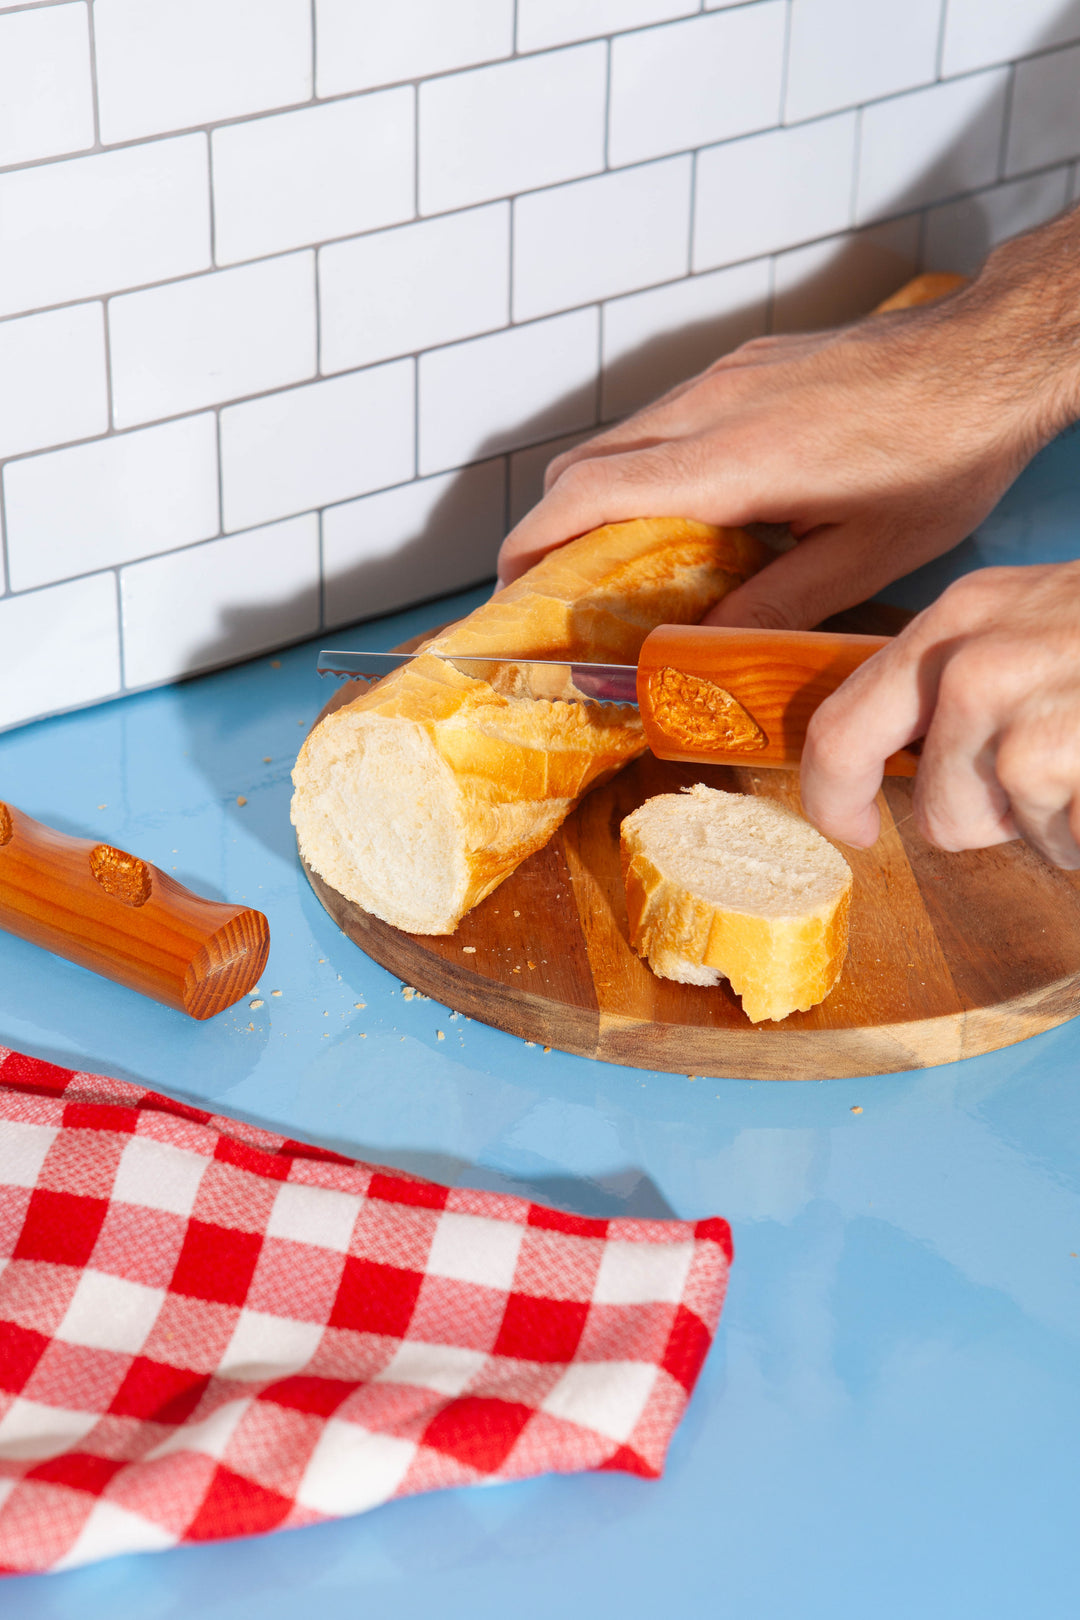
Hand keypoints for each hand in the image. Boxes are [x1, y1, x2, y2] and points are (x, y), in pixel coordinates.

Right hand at [497, 212, 1079, 626]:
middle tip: (553, 592)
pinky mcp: (746, 362)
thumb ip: (770, 603)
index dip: (531, 544)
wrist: (990, 357)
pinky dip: (641, 467)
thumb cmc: (942, 455)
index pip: (589, 495)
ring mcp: (725, 376)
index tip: (508, 589)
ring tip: (611, 562)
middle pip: (581, 464)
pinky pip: (663, 417)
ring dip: (594, 498)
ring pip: (618, 437)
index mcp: (732, 461)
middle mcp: (711, 406)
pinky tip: (679, 511)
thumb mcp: (864, 557)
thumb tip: (699, 648)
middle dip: (547, 529)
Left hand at [800, 562, 1079, 867]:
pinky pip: (1066, 844)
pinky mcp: (1062, 765)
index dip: (836, 796)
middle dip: (976, 821)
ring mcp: (1024, 723)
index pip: (844, 728)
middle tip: (1036, 797)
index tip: (852, 828)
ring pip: (1010, 830)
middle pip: (931, 807)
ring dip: (1054, 818)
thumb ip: (970, 662)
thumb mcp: (1039, 611)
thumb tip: (917, 739)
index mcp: (956, 621)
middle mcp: (974, 670)